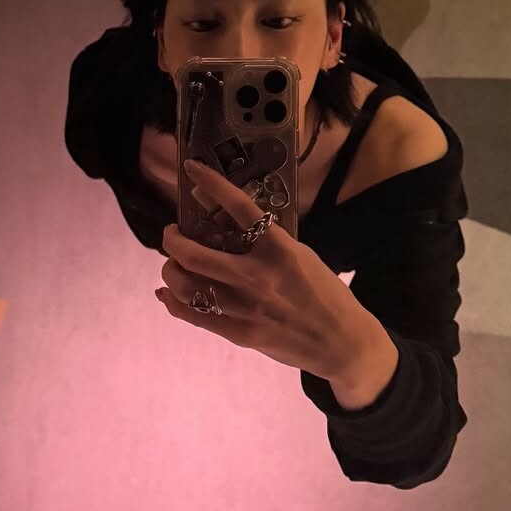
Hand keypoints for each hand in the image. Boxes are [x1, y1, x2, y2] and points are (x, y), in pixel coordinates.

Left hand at [155, 158, 383, 385]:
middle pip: (195, 254)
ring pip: (188, 286)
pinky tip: (168, 294)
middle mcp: (257, 276)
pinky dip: (174, 302)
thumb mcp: (303, 257)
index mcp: (279, 249)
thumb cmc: (327, 295)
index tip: (191, 168)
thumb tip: (235, 230)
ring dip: (171, 270)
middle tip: (173, 233)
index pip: (238, 207)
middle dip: (173, 240)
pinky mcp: (241, 334)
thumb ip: (270, 244)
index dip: (211, 184)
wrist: (342, 343)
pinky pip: (195, 316)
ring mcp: (246, 308)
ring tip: (173, 264)